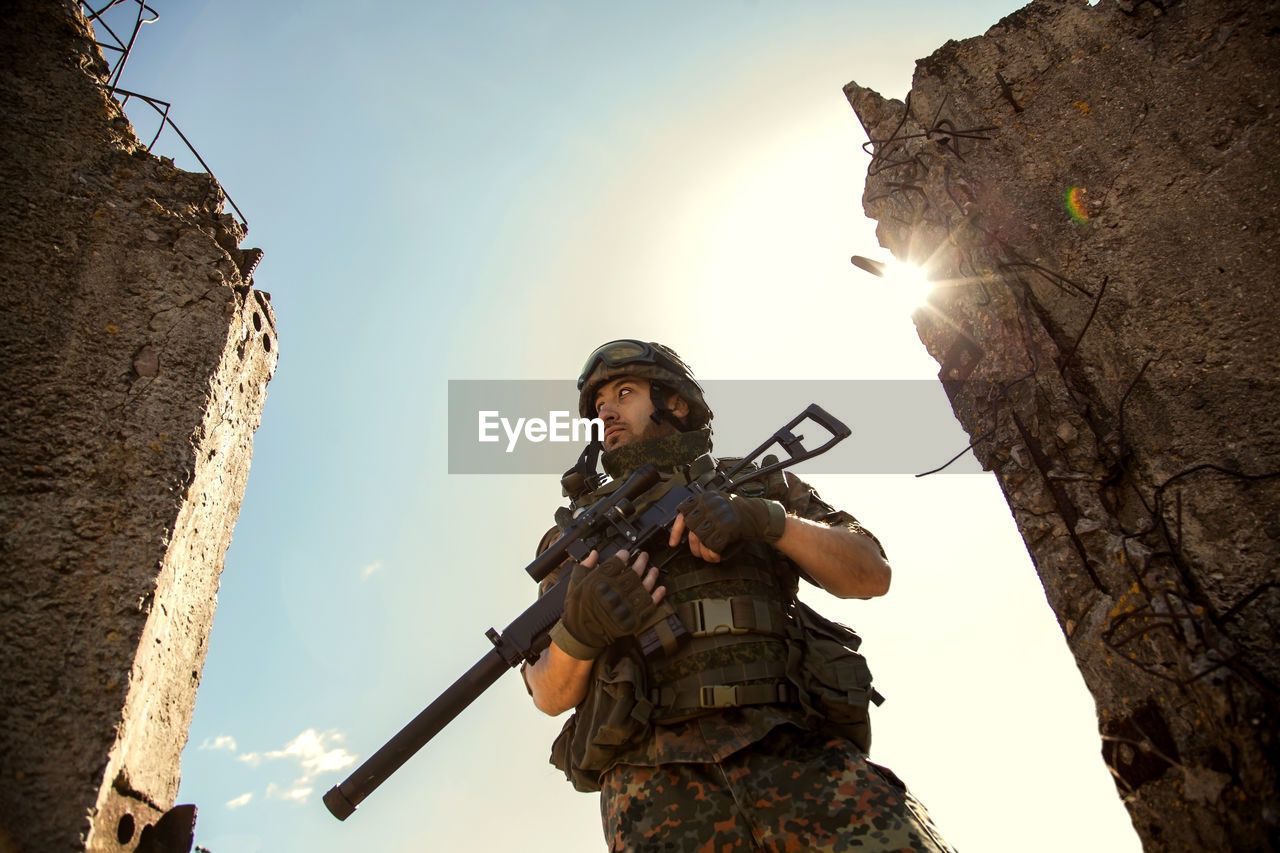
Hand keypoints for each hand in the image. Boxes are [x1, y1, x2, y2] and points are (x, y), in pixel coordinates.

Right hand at [551, 550, 664, 659]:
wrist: (582, 635)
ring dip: (651, 577)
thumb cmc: (578, 610)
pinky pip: (648, 606)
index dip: (623, 556)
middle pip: (633, 574)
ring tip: (654, 570)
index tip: (626, 553)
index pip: (615, 564)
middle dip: (641, 562)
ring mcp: (625, 607)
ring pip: (643, 588)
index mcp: (599, 583)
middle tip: (645, 556)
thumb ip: (585, 567)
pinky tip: (661, 588)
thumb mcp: (576, 584)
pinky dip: (656, 597)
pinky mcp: (632, 620)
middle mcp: (613, 594)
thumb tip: (594, 553)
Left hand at [670, 491, 786, 560]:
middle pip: (692, 531)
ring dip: (704, 553)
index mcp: (704, 498)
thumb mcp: (716, 504)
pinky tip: (717, 556)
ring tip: (709, 556)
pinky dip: (714, 554)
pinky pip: (713, 545)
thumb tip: (684, 530)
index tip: (673, 544)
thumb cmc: (736, 512)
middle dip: (694, 547)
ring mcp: (718, 516)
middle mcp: (709, 505)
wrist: (758, 514)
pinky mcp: (727, 527)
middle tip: (698, 553)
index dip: (676, 531)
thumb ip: (700, 512)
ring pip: (701, 540)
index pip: (683, 514)